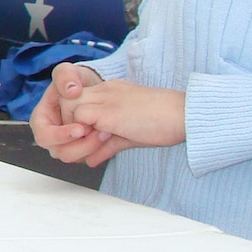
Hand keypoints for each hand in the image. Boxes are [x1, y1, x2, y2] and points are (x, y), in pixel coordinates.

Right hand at [31, 63, 123, 165]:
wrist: (94, 90)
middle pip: (59, 151)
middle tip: (98, 132)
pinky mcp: (81, 149)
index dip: (59, 135)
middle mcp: (52, 134)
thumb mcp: (68, 72)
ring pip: (74, 157)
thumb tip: (70, 91)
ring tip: (106, 132)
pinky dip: (100, 151)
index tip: (79, 129)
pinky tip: (109, 137)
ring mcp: (66, 143)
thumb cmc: (75, 83)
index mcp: (42, 118)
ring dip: (91, 148)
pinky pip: (88, 158)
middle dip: (80, 145)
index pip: (44, 134)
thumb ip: (65, 76)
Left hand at [61, 78, 184, 149]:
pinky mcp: (108, 112)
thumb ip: (108, 145)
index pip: (76, 100)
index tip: (83, 139)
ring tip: (86, 150)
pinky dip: (83, 137)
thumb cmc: (165, 123)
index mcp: (110, 92)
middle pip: (66, 101)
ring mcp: (104, 99)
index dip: (74, 121)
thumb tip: (92, 159)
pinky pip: (80, 120)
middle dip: (67, 126)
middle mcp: (104, 91)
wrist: (185, 114)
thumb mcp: (131, 135)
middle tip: (80, 145)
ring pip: (68, 109)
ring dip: (74, 132)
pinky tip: (96, 149)